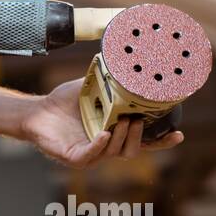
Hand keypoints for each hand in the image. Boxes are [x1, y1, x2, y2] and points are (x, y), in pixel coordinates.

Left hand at [24, 77, 183, 168]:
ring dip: (122, 138)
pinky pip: (90, 156)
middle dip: (140, 137)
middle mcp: (105, 146)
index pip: (143, 141)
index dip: (161, 141)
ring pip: (115, 153)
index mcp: (114, 132)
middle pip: (132, 150)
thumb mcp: (92, 87)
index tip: (178, 134)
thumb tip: (127, 58)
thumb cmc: (64, 102)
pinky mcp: (73, 157)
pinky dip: (99, 146)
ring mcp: (90, 154)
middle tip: (138, 119)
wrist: (37, 110)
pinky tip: (103, 134)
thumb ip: (110, 79)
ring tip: (121, 121)